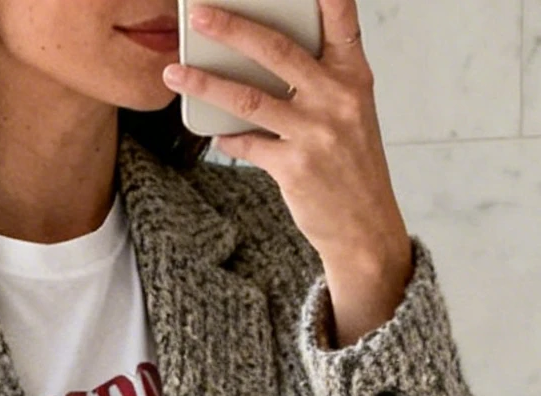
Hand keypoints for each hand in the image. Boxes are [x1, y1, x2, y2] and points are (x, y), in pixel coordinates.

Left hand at [163, 0, 412, 345]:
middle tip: (198, 14)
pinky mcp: (295, 168)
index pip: (341, 19)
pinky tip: (217, 132)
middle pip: (276, 50)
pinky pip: (248, 143)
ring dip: (206, 83)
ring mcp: (316, 133)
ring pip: (249, 98)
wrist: (366, 229)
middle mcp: (337, 98)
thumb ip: (322, 77)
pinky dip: (229, 137)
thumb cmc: (353, 166)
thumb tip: (266, 54)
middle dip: (232, 27)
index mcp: (354, 76)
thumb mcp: (352, 111)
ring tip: (174, 72)